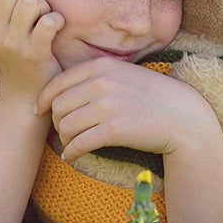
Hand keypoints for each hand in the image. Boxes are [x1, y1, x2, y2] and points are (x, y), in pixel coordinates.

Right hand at [0, 0, 63, 105]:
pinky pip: (49, 21)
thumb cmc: (14, 52)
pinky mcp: (34, 53)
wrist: (23, 94)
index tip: (18, 0)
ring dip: (44, 6)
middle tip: (36, 11)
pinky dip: (57, 21)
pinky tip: (55, 28)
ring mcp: (12, 43)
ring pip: (31, 0)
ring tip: (44, 20)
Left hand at [36, 57, 221, 161]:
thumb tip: (62, 93)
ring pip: (65, 126)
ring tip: (71, 144)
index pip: (58, 82)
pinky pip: (79, 143)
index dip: (43, 99)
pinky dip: (71, 153)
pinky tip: (73, 156)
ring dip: (64, 139)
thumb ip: (95, 77)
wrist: (182, 116)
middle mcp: (101, 82)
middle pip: (58, 106)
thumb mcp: (123, 75)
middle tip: (63, 132)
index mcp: (101, 65)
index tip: (39, 110)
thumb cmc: (151, 96)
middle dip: (55, 121)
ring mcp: (108, 105)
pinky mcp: (114, 129)